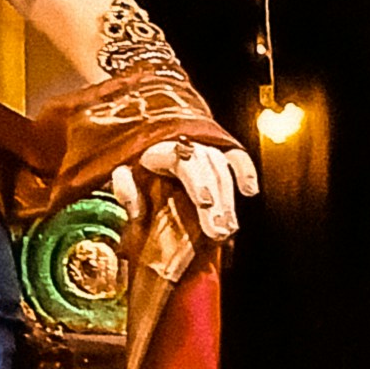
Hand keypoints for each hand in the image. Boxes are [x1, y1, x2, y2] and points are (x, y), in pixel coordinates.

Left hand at [134, 136, 258, 240]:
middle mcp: (186, 143)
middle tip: (218, 232)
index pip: (184, 162)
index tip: (205, 203)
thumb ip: (124, 187)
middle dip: (216, 201)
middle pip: (208, 170)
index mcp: (160, 147)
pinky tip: (250, 191)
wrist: (146, 136)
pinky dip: (245, 170)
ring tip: (229, 227)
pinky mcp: (217, 149)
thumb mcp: (120, 170)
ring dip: (228, 199)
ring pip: (222, 169)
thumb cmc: (134, 162)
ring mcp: (204, 145)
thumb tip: (136, 210)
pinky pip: (235, 157)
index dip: (197, 181)